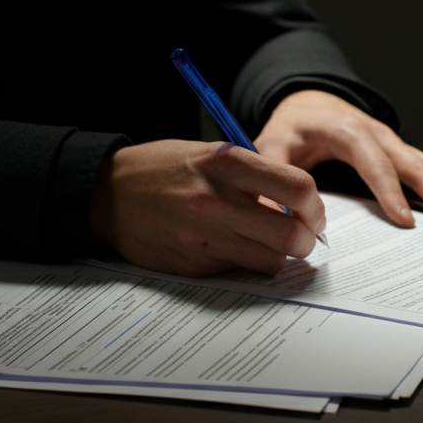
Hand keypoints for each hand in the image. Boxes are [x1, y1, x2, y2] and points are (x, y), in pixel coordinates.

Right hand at [90, 139, 326, 276]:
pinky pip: (239, 269)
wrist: (107, 193)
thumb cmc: (162, 168)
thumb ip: (252, 175)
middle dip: (306, 240)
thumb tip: (297, 206)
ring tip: (267, 243)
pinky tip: (229, 246)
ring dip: (279, 255)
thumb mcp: (209, 154)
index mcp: (226, 162)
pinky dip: (245, 262)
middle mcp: (217, 200)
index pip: (298, 188)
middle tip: (302, 236)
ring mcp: (204, 236)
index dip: (315, 206)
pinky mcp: (193, 263)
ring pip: (272, 260)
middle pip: (293, 234)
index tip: (312, 212)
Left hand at [255, 90, 422, 227]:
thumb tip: (277, 215)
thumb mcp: (272, 145)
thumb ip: (274, 176)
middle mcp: (377, 133)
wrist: (307, 101)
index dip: (390, 193)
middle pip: (412, 163)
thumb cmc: (291, 127)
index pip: (373, 164)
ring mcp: (392, 141)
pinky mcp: (399, 150)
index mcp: (347, 131)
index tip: (406, 220)